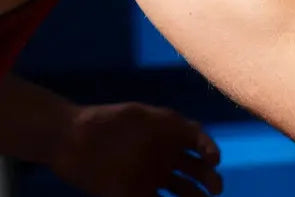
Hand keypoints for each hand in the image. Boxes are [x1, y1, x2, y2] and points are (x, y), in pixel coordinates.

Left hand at [51, 102, 222, 196]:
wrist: (70, 139)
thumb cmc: (106, 122)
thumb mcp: (140, 116)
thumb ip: (169, 123)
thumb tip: (197, 131)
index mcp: (168, 135)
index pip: (199, 142)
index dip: (210, 149)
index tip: (213, 158)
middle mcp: (164, 157)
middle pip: (196, 170)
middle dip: (209, 180)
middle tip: (215, 190)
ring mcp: (150, 177)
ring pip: (181, 191)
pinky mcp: (132, 194)